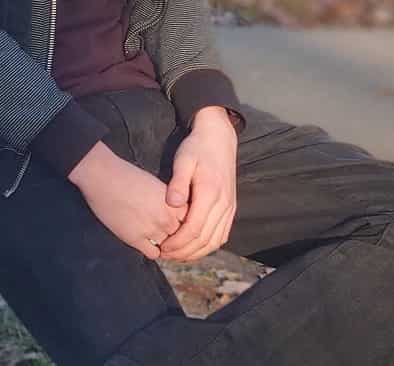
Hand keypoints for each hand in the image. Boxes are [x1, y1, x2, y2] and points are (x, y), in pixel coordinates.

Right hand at [67, 142, 187, 261]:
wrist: (102, 177)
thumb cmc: (128, 176)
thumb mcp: (158, 186)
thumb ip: (171, 202)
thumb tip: (177, 216)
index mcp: (174, 203)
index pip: (193, 222)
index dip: (188, 224)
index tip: (182, 225)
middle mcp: (167, 218)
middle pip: (182, 237)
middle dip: (178, 236)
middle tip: (171, 235)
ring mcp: (152, 230)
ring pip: (170, 247)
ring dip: (166, 245)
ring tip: (158, 238)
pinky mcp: (135, 239)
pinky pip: (153, 254)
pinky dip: (152, 251)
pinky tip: (146, 242)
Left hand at [158, 106, 238, 261]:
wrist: (219, 138)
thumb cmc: (197, 148)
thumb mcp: (183, 160)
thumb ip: (178, 182)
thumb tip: (172, 203)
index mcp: (210, 194)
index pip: (194, 229)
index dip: (178, 243)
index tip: (162, 247)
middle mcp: (223, 205)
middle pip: (205, 240)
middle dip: (184, 252)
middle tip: (166, 255)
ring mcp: (230, 208)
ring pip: (215, 241)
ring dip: (197, 252)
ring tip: (177, 255)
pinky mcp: (231, 208)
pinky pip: (222, 234)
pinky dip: (209, 246)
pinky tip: (194, 248)